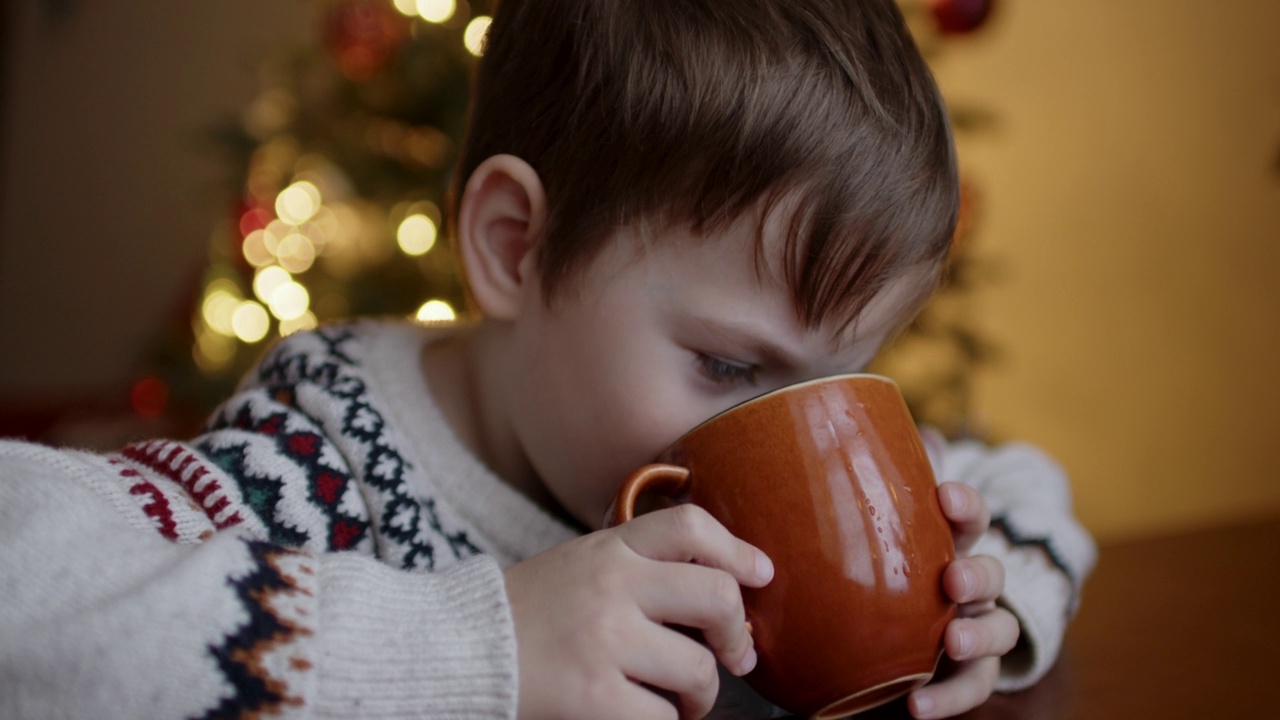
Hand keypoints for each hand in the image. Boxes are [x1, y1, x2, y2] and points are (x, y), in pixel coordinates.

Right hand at [504, 504, 773, 719]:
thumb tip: (723, 592)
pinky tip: (640, 715)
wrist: (457, 652)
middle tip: (735, 656)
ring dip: (700, 695)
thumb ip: (638, 569)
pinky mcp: (594, 698)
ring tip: (677, 699)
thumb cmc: (528, 615)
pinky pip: (663, 718)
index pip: (690, 526)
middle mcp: (611, 587)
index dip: (737, 550)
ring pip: (699, 670)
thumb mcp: (580, 566)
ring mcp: (604, 642)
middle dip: (737, 634)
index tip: (760, 574)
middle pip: (716, 596)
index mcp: (608, 549)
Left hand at [907, 482, 1019, 718]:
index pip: (970, 516)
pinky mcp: (965, 670)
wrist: (908, 620)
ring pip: (999, 631)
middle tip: (954, 581)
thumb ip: (886, 484)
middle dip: (977, 576)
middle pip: (992, 575)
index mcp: (954, 542)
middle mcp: (973, 585)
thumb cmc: (897, 559)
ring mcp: (976, 628)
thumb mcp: (888, 522)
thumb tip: (893, 436)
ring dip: (979, 637)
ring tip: (953, 641)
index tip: (945, 497)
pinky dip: (950, 697)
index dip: (964, 505)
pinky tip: (919, 706)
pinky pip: (970, 685)